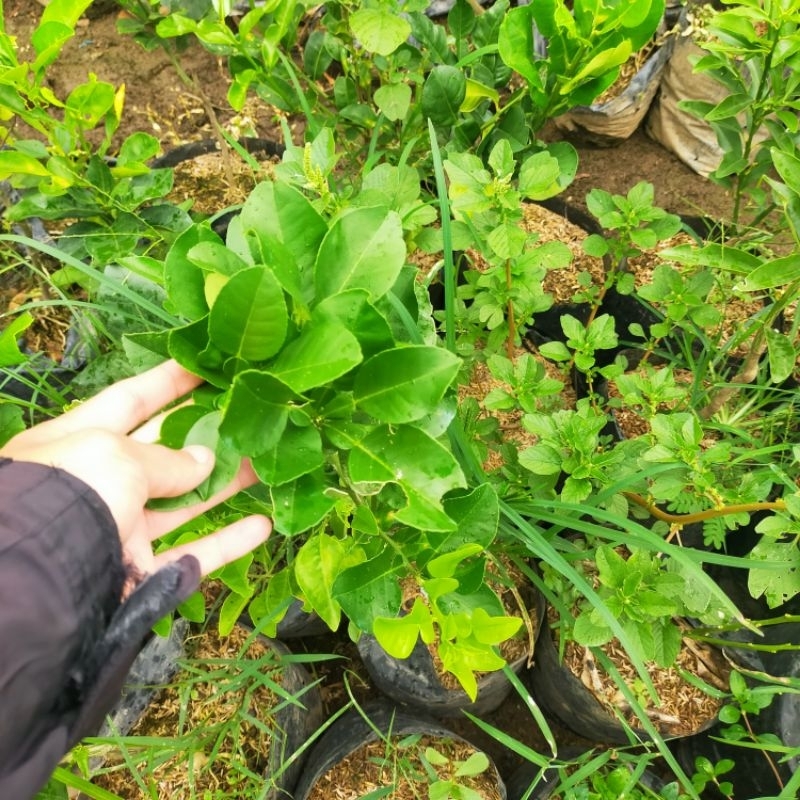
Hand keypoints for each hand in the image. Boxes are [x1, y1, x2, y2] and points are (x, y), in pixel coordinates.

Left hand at [0, 360, 270, 577]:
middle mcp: (103, 484)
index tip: (206, 365)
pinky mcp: (144, 573)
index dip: (168, 382)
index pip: (130, 401)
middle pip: (164, 452)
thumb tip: (205, 461)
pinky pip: (194, 554)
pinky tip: (263, 524)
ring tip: (265, 463)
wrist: (43, 581)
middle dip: (206, 433)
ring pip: (186, 502)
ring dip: (226, 483)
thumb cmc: (71, 493)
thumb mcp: (114, 454)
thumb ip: (166, 457)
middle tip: (248, 416)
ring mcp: (124, 530)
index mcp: (81, 443)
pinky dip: (229, 542)